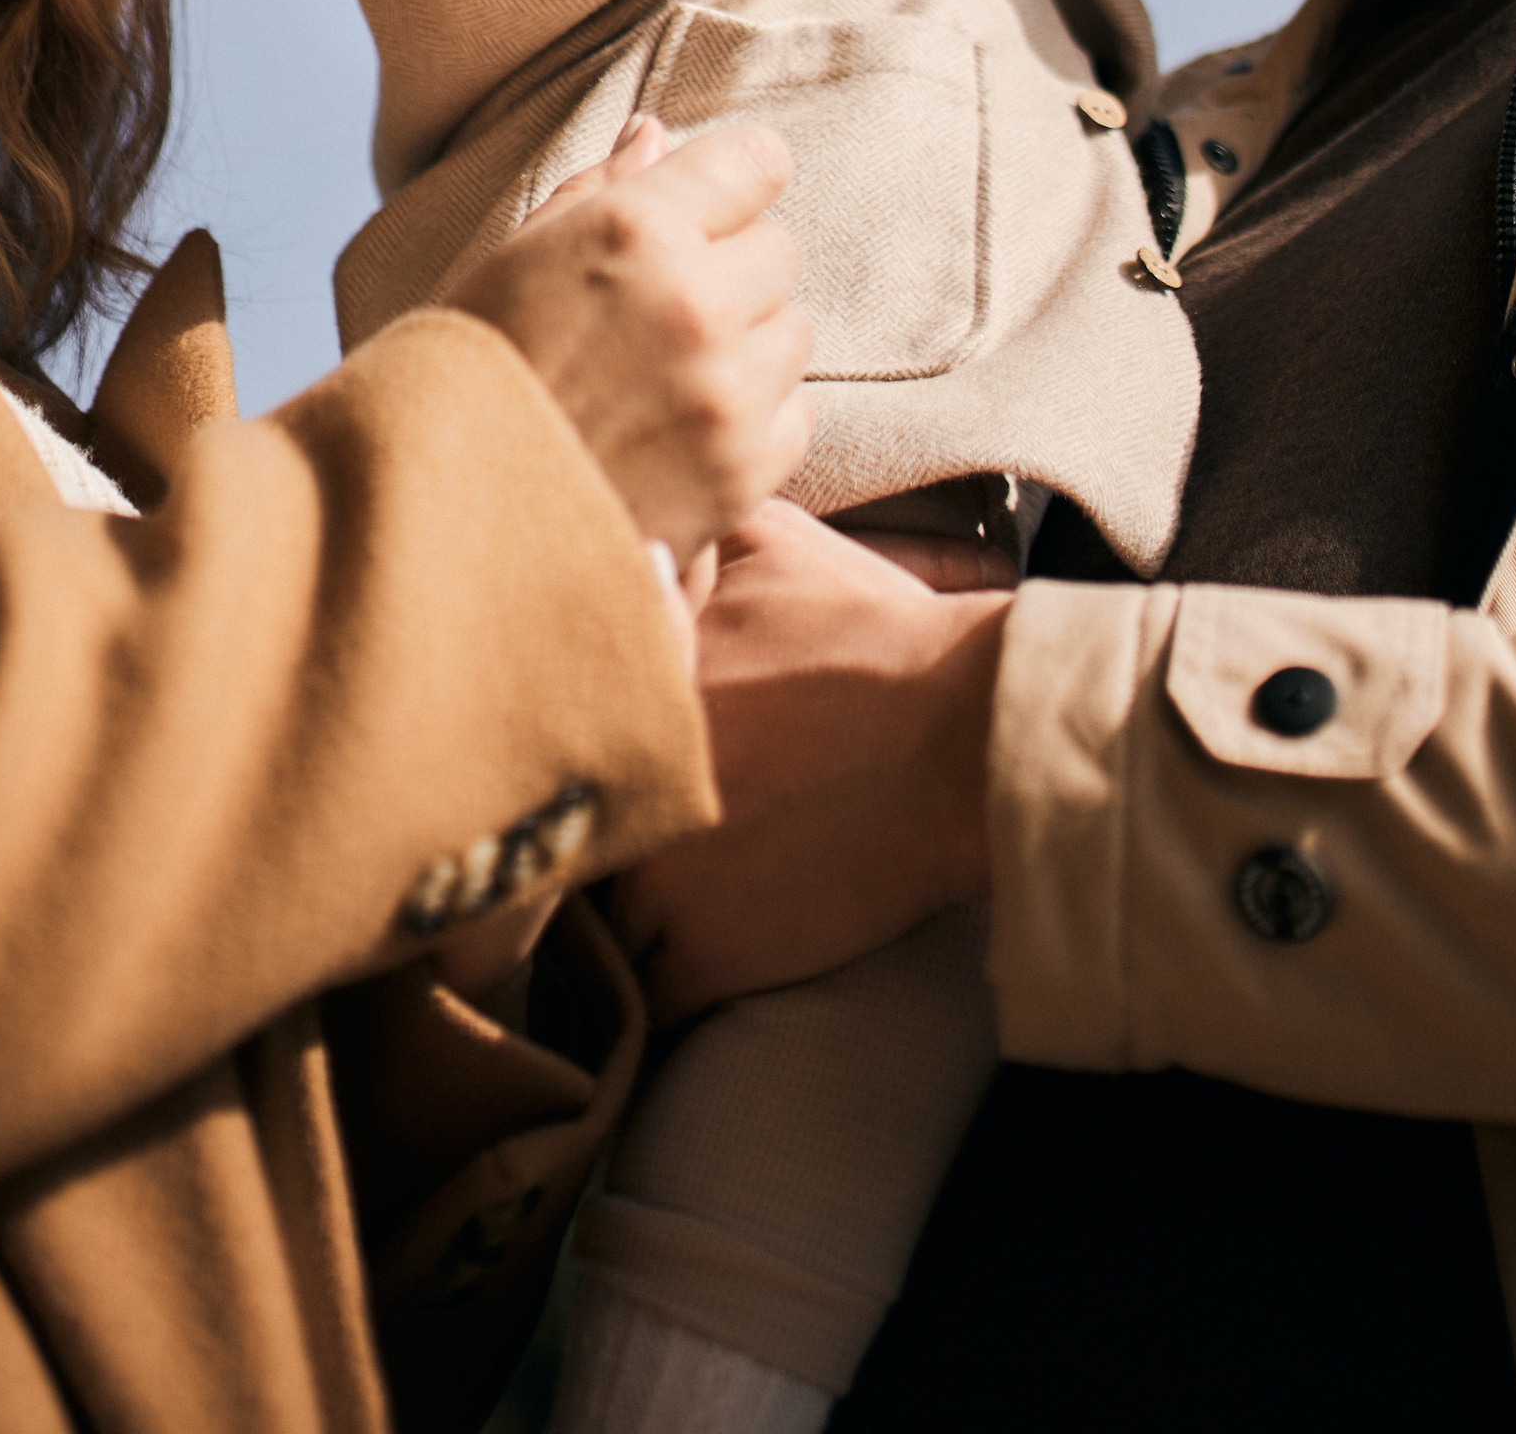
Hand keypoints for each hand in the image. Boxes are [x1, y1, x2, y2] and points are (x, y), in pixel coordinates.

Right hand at [452, 118, 812, 568]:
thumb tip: (658, 132)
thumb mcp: (516, 258)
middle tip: (659, 316)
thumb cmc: (474, 372)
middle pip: (779, 250)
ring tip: (665, 379)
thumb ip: (600, 189)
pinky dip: (754, 421)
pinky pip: (795, 412)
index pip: (757, 161)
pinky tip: (681, 433)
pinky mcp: (744, 470)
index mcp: (633, 229)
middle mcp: (692, 301)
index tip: (712, 212)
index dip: (734, 185)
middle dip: (731, 273)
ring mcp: (725, 391)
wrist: (449, 522)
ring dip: (748, 347)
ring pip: (793, 331)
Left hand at [613, 497, 1006, 1015]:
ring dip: (629, 919)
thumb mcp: (775, 544)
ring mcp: (660, 878)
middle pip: (567, 833)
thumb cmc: (881, 639)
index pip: (548, 733)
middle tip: (621, 839)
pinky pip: (649, 995)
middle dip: (592, 838)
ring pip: (600, 926)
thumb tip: (644, 520)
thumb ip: (690, 532)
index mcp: (622, 692)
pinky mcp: (707, 954)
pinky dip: (668, 984)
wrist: (967, 739)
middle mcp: (623, 786)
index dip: (571, 751)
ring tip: (672, 901)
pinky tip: (702, 952)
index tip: (593, 763)